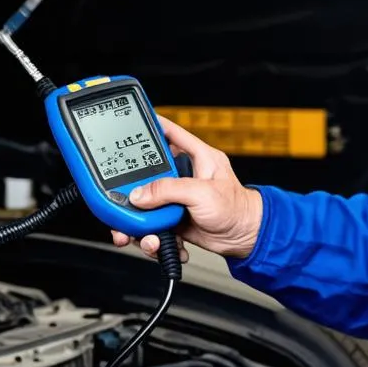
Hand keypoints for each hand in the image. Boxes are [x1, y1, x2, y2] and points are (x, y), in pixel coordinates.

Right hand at [110, 115, 262, 259]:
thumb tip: (140, 195)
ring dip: (141, 224)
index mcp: (197, 158)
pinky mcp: (175, 218)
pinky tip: (163, 243)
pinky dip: (154, 238)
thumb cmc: (236, 209)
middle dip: (133, 191)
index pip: (170, 133)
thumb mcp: (203, 193)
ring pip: (146, 205)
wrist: (244, 238)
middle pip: (147, 174)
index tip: (130, 123)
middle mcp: (184, 176)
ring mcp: (178, 198)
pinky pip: (154, 226)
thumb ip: (169, 190)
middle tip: (123, 202)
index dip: (151, 126)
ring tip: (147, 236)